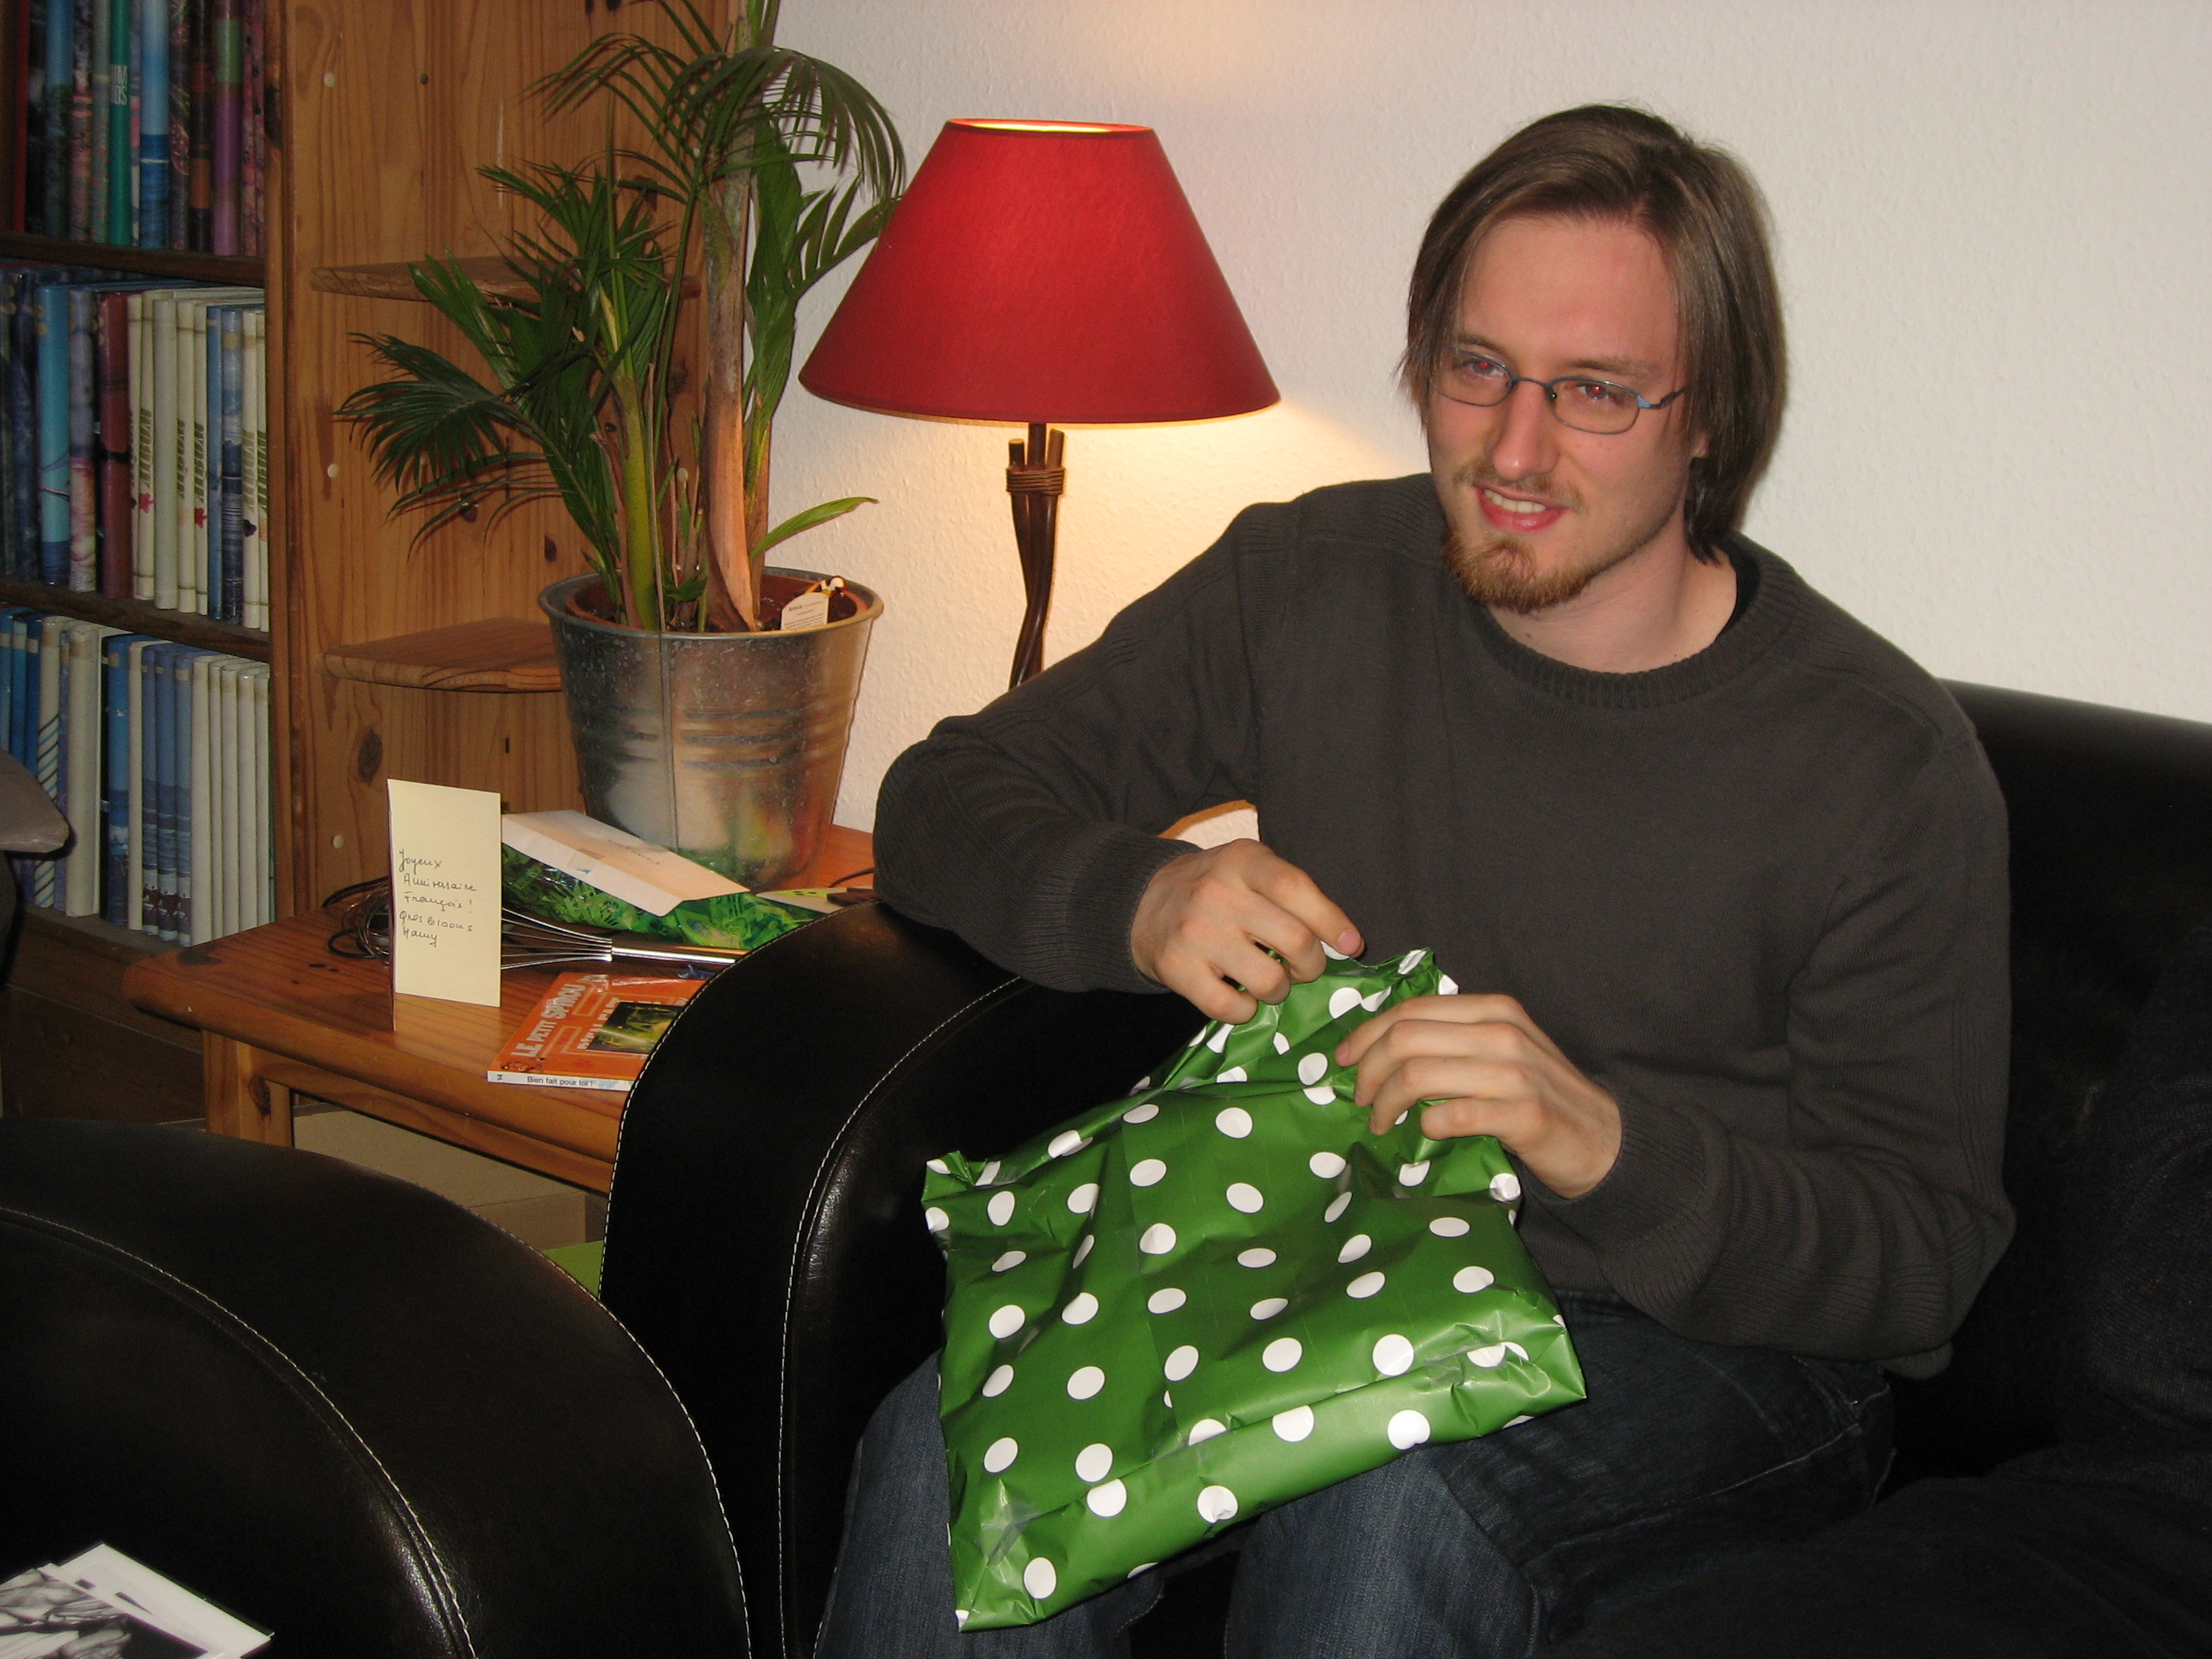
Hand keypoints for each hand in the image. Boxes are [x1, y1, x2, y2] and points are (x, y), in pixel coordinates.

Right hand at [1130, 839, 1362, 1022]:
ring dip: (1280, 990)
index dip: (1331, 920)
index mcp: (1243, 861)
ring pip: (1269, 981)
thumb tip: (1347, 941)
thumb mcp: (1249, 868)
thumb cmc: (1215, 887)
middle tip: (1302, 967)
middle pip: (1294, 940)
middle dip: (1311, 965)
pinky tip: (1240, 997)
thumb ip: (1292, 892)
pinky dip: (1246, 1011)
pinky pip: (1231, 1007)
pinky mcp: (1177, 969)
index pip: (1294, 888)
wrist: (1142, 902)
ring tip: (1268, 980)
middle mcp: (1218, 893)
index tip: (1352, 944)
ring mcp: (1195, 933)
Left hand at [1335, 993, 1621, 1197]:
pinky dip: (1426, 1127)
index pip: (1410, 1009)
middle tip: (1360, 1098)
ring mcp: (1515, 1073)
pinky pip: (1451, 1116)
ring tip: (1382, 1122)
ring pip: (1418, 1075)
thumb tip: (1377, 1047)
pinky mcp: (1523, 1116)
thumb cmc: (1539, 1093)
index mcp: (1492, 1009)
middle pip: (1405, 1039)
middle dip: (1367, 1070)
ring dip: (1387, 1103)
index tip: (1343, 1061)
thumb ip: (1451, 1039)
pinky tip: (1425, 1135)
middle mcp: (1502, 1032)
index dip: (1366, 1034)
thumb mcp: (1499, 1049)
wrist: (1603, 1138)